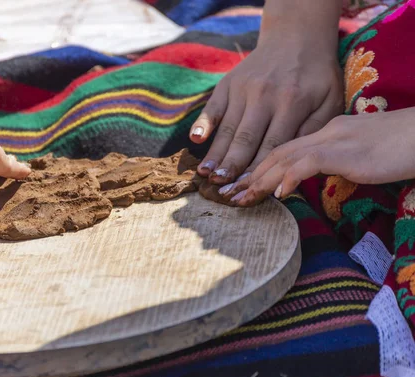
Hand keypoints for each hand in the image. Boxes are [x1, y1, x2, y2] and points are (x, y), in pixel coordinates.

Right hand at [189, 23, 342, 186]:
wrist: (297, 38)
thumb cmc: (316, 77)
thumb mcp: (328, 101)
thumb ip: (313, 130)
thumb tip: (295, 163)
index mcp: (292, 103)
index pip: (273, 145)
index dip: (260, 170)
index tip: (249, 191)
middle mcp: (265, 96)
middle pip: (245, 139)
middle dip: (232, 166)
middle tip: (222, 189)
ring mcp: (243, 89)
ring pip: (227, 127)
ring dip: (215, 152)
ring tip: (205, 174)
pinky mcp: (228, 84)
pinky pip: (213, 106)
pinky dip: (203, 122)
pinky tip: (195, 140)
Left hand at [227, 108, 414, 206]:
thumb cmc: (400, 148)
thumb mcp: (360, 155)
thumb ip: (335, 162)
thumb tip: (314, 177)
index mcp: (327, 131)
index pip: (284, 148)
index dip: (259, 168)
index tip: (241, 186)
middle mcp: (325, 131)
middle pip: (277, 152)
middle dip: (250, 175)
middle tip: (229, 194)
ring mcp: (335, 139)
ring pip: (286, 157)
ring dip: (261, 179)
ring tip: (242, 198)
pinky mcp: (347, 151)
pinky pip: (310, 162)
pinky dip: (290, 177)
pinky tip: (279, 194)